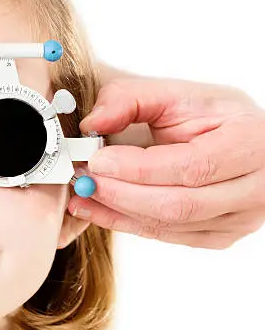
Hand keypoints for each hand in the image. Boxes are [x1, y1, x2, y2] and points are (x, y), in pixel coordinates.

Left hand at [68, 69, 264, 248]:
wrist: (239, 138)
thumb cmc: (211, 115)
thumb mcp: (176, 94)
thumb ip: (131, 99)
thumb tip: (92, 123)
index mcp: (250, 144)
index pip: (191, 166)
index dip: (138, 168)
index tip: (97, 160)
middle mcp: (255, 188)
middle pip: (178, 204)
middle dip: (121, 194)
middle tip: (83, 180)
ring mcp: (241, 218)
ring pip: (170, 225)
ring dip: (117, 212)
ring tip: (82, 195)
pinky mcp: (220, 235)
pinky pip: (167, 236)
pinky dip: (126, 223)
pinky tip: (97, 209)